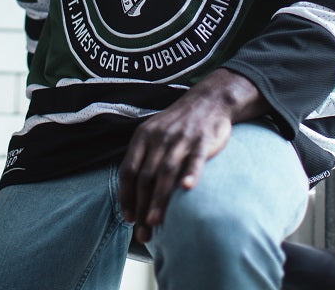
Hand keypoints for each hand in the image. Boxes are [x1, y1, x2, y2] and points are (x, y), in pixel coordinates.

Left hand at [118, 69, 266, 243]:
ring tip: (154, 222)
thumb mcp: (153, 133)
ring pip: (166, 172)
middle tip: (142, 233)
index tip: (127, 218)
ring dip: (159, 199)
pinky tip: (186, 189)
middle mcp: (159, 138)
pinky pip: (195, 159)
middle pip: (145, 177)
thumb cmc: (178, 124)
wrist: (208, 100)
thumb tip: (132, 195)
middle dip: (141, 207)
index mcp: (143, 136)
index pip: (128, 170)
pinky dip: (190, 174)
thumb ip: (143, 159)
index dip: (126, 196)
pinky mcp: (202, 140)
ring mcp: (181, 139)